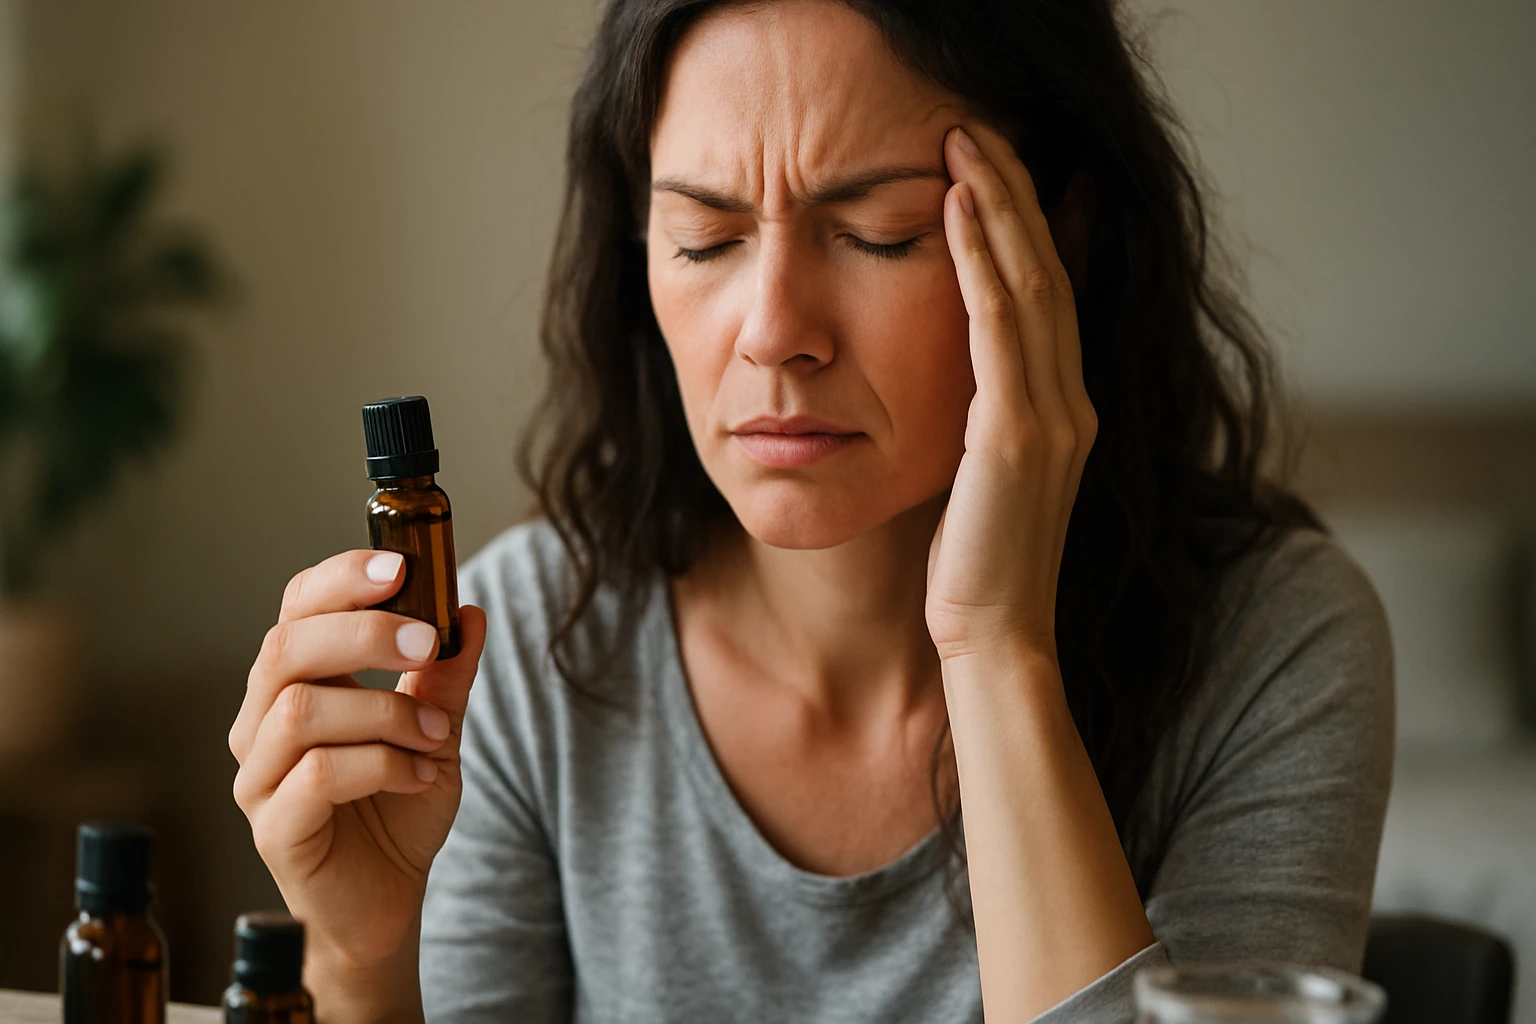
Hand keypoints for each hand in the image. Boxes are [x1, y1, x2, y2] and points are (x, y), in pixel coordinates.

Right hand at [229, 550, 486, 973]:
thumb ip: (446, 674)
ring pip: (301, 710)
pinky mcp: (273, 827)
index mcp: (295, 683)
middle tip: (427, 642)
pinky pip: (317, 775)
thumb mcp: (436, 729)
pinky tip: (419, 774)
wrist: (388, 899)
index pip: (297, 608)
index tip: (401, 566)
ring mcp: (258, 776)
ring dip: (384, 710)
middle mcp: (261, 722)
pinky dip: (382, 765)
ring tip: (433, 733)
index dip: (341, 579)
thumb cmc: (399, 808)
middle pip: (288, 648)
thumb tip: (469, 612)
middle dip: (365, 633)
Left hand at [925, 123, 1097, 662]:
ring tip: (964, 145)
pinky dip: (981, 263)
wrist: (991, 636)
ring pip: (1030, 285)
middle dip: (1013, 195)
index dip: (1026, 226)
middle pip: (1048, 272)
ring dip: (998, 208)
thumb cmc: (976, 566)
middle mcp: (1072, 402)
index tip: (991, 171)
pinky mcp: (1016, 435)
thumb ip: (988, 419)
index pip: (1050, 296)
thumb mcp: (984, 477)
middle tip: (976, 130)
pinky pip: (999, 328)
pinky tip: (957, 212)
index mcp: (1064, 410)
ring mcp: (1051, 416)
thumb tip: (966, 382)